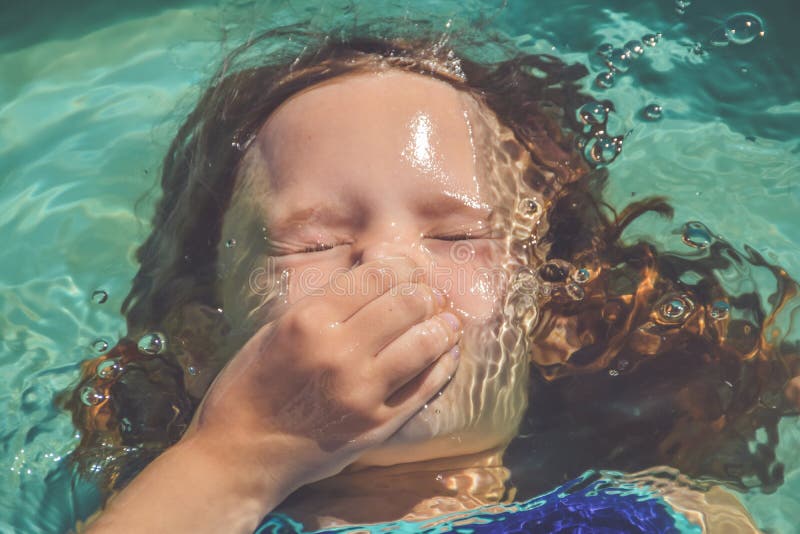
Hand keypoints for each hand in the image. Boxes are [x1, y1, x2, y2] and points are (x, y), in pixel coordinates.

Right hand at [186, 257, 461, 495]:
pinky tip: (446, 352)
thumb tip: (377, 273)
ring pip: (426, 343)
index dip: (401, 266)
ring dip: (443, 326)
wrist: (240, 454)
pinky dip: (443, 363)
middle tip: (427, 295)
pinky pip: (426, 386)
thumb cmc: (251, 385)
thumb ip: (327, 302)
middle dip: (424, 293)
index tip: (405, 269)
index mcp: (309, 320)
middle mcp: (340, 353)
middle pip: (409, 303)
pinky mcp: (377, 426)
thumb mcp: (277, 328)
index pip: (378, 275)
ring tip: (446, 320)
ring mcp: (362, 393)